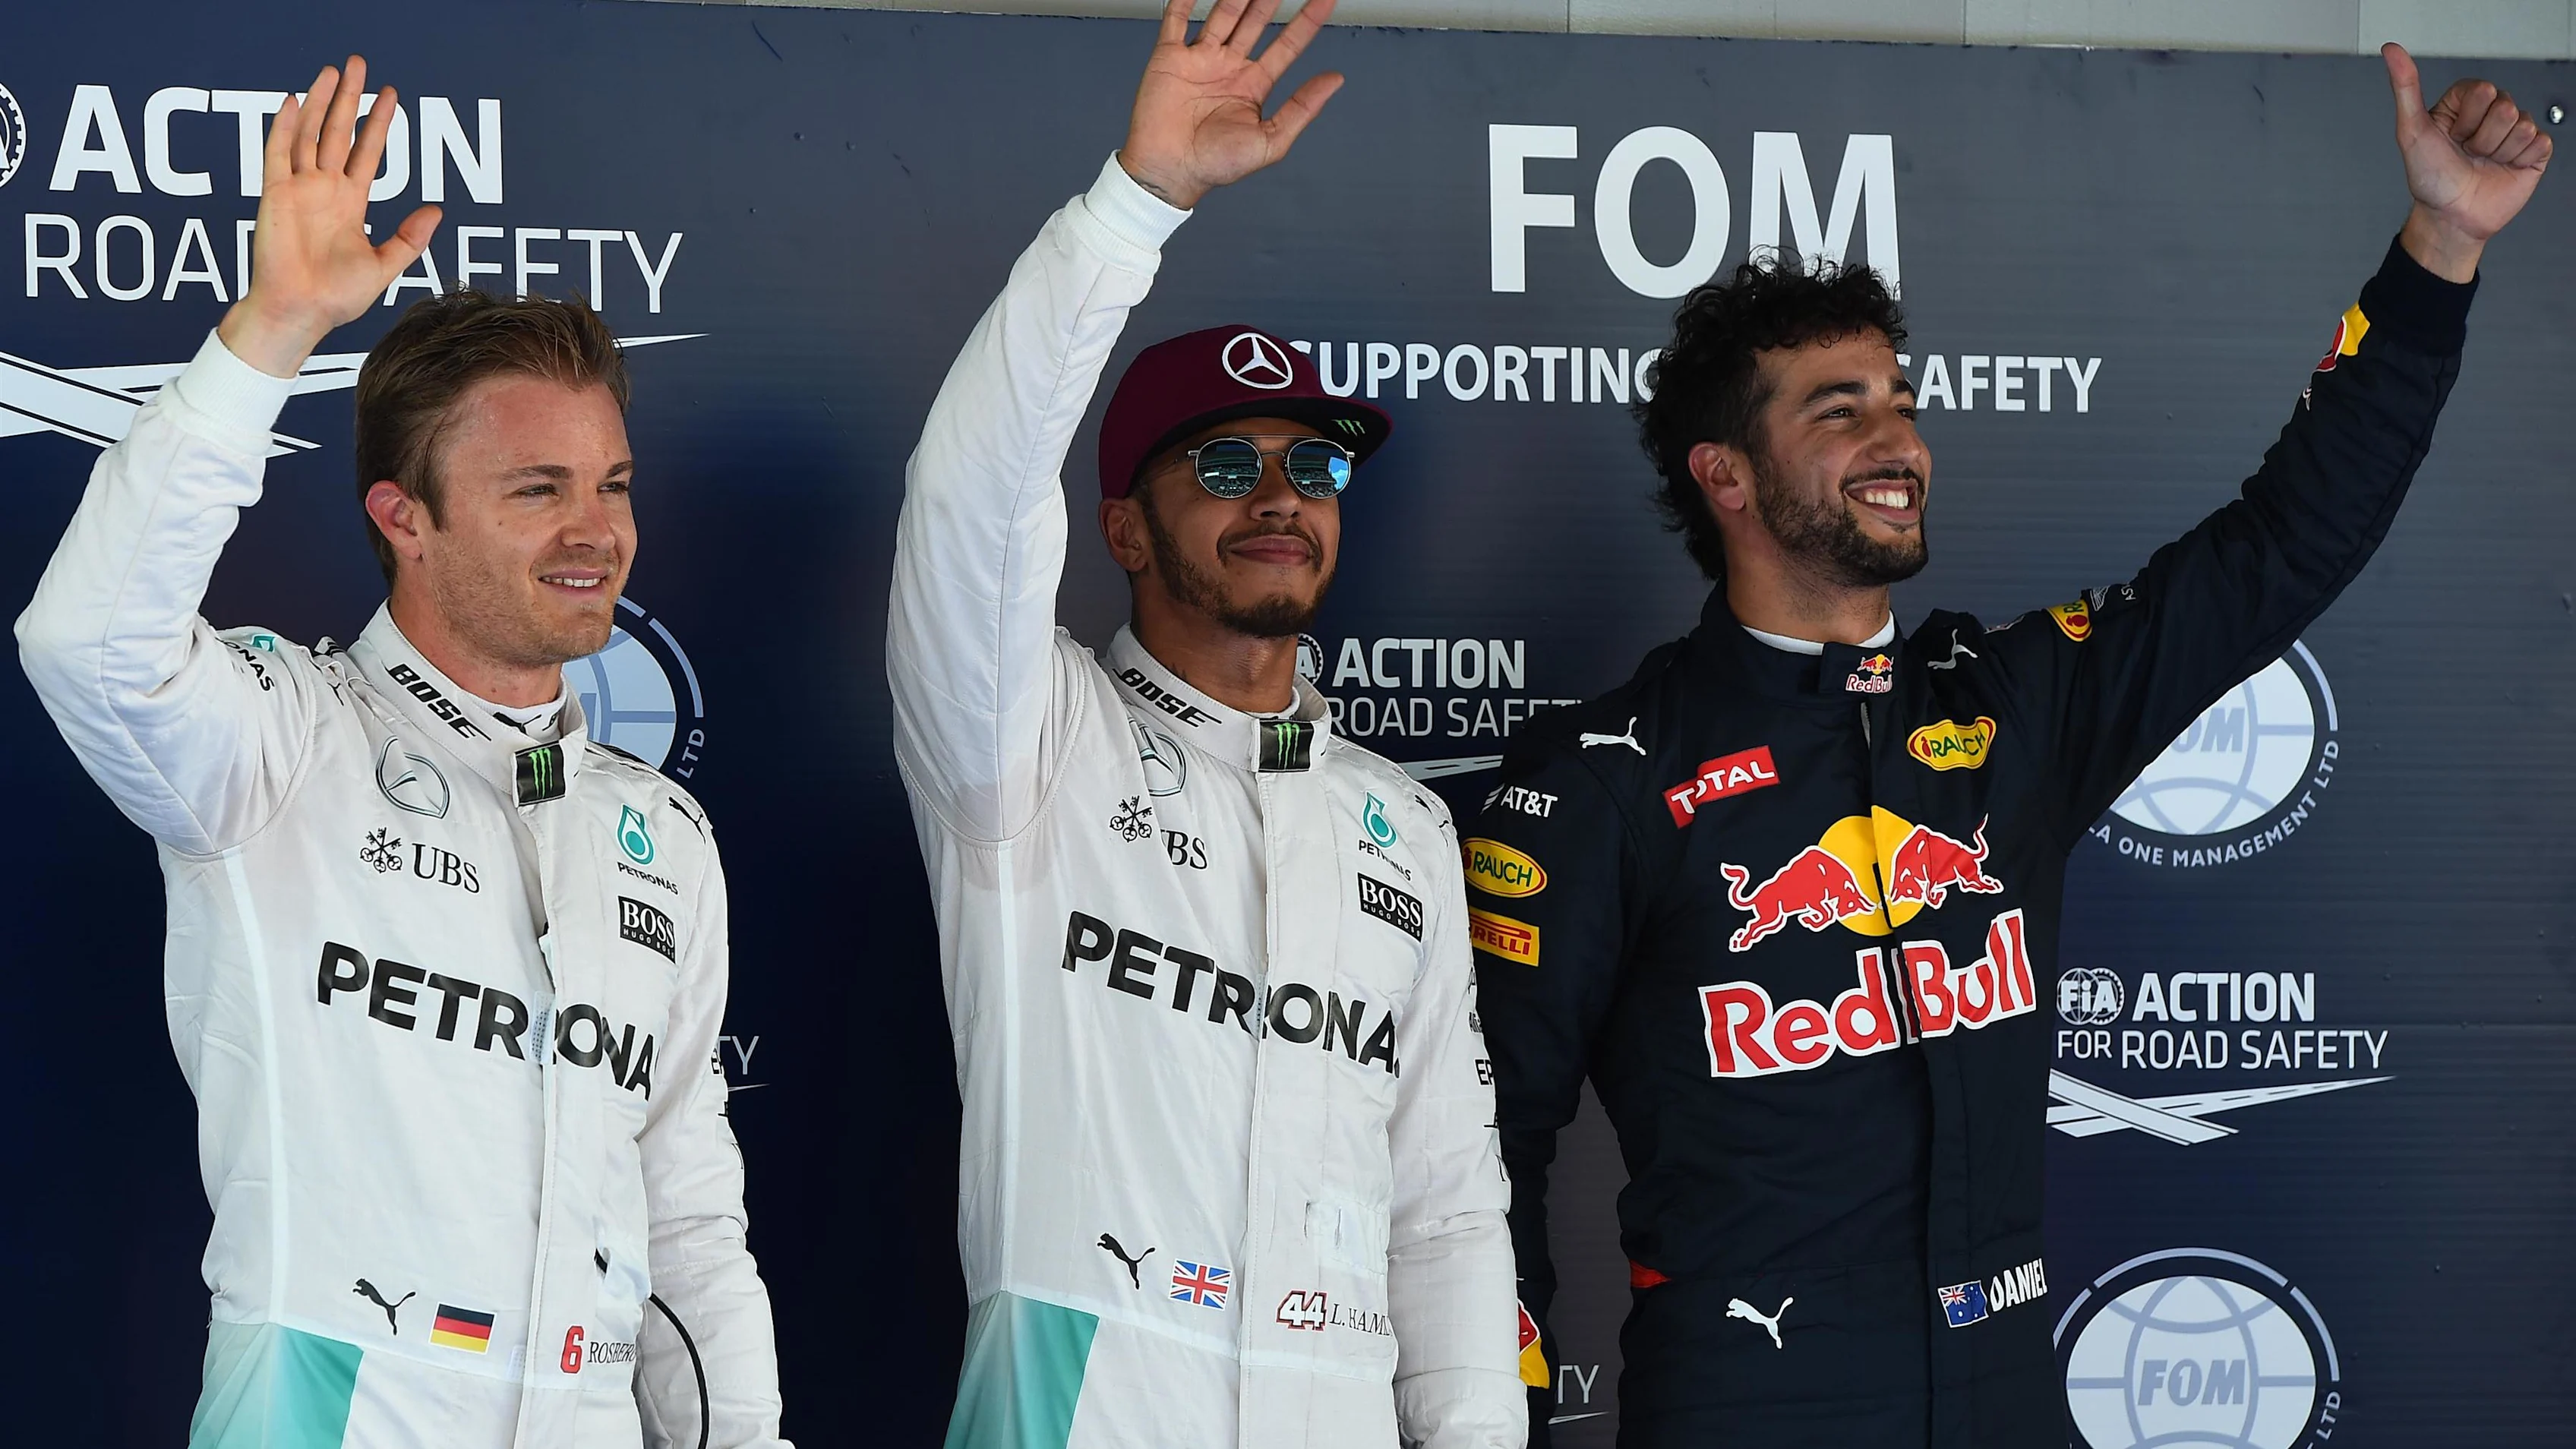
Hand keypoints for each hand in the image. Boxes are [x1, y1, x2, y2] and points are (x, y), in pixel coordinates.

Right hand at [217, 56, 441, 377]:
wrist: (301, 313)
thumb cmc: (336, 298)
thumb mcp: (384, 266)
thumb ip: (409, 238)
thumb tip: (437, 209)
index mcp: (350, 203)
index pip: (368, 152)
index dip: (379, 123)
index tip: (391, 95)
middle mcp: (324, 190)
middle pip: (339, 132)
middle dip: (350, 98)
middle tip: (359, 65)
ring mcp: (299, 189)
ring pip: (310, 134)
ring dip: (320, 102)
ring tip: (332, 71)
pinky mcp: (275, 195)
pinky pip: (278, 154)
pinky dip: (286, 127)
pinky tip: (295, 101)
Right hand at [1119, 0, 1344, 209]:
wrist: (1169, 171)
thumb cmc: (1215, 165)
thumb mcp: (1270, 141)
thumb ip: (1302, 108)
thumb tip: (1334, 81)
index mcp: (1253, 86)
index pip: (1287, 45)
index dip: (1307, 22)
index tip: (1325, 1)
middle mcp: (1228, 68)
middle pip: (1255, 22)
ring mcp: (1200, 59)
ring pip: (1223, 14)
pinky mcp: (1170, 57)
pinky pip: (1177, 19)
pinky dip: (1185, 0)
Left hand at [2383, 43, 2550, 281]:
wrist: (2451, 216)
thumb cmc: (2429, 177)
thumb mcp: (2411, 131)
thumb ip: (2405, 87)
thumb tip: (2391, 50)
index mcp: (2464, 104)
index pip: (2482, 90)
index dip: (2465, 118)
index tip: (2450, 136)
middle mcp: (2491, 115)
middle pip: (2505, 106)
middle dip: (2481, 136)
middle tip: (2466, 153)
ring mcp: (2514, 132)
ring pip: (2522, 125)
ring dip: (2497, 151)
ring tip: (2481, 163)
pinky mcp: (2534, 152)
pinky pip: (2539, 142)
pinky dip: (2518, 161)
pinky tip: (2502, 169)